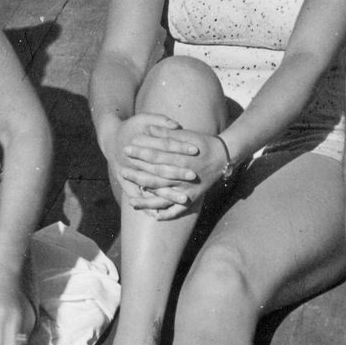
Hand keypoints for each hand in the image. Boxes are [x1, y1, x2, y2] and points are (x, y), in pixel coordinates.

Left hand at [110, 115, 228, 215]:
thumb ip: (166, 132)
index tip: (126, 150)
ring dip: (147, 201)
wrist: (223, 156)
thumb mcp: (185, 134)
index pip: (155, 156)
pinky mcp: (193, 198)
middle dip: (137, 175)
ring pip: (164, 198)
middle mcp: (183, 177)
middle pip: (155, 177)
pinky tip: (154, 216)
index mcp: (181, 159)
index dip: (139, 153)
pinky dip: (167, 214)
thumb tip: (148, 128)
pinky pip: (178, 210)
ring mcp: (188, 189)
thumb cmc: (203, 142)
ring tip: (131, 202)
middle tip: (122, 172)